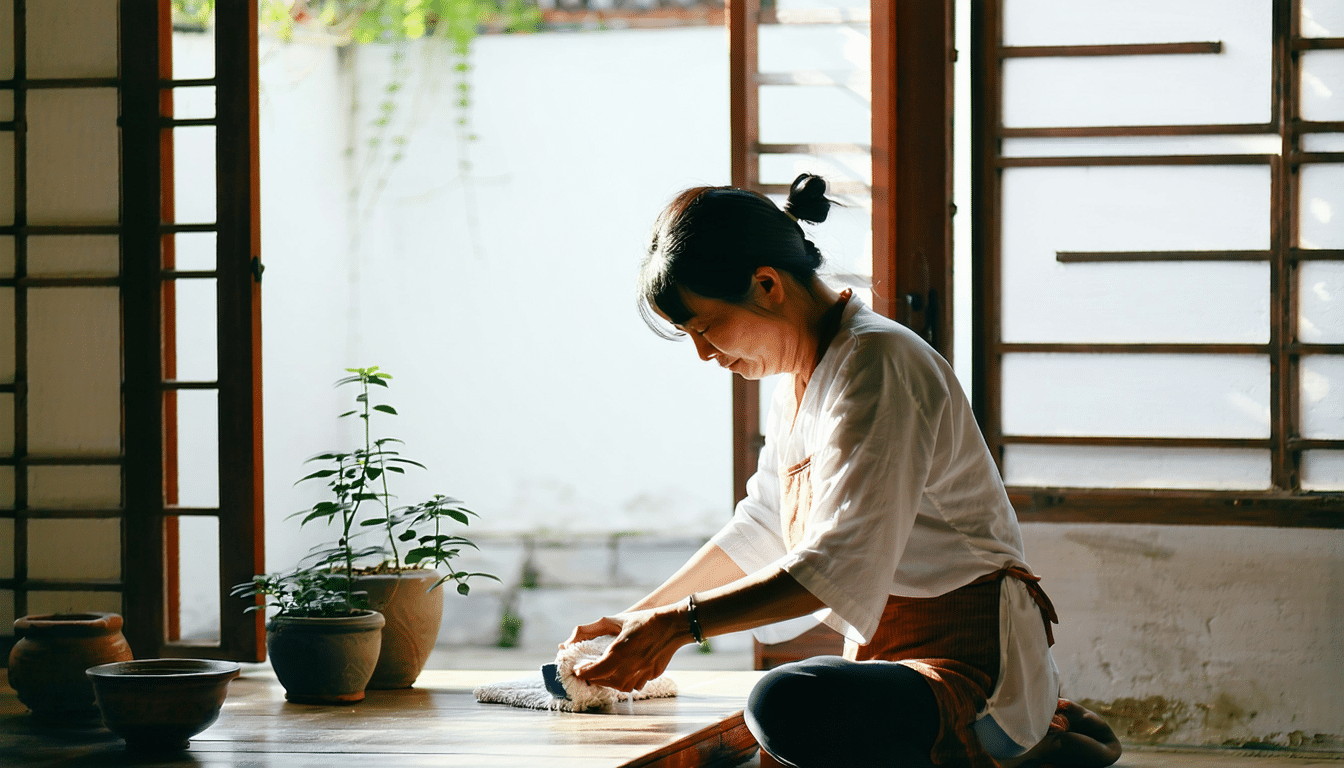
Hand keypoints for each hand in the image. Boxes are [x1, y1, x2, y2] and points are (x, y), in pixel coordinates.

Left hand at [570, 606, 687, 692]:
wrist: (675, 624)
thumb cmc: (645, 619)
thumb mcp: (617, 619)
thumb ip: (592, 629)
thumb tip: (570, 639)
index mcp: (621, 650)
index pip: (597, 670)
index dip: (585, 673)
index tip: (578, 671)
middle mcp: (632, 664)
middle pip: (607, 681)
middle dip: (595, 679)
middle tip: (587, 673)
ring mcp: (644, 671)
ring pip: (622, 687)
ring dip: (610, 683)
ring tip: (603, 675)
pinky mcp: (653, 674)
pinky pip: (636, 684)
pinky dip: (626, 682)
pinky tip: (623, 674)